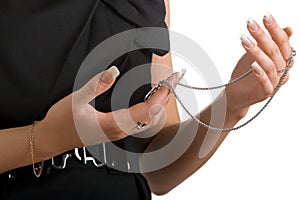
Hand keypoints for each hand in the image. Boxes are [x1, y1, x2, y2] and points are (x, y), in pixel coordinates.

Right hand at [36, 66, 182, 148]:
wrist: (52, 139)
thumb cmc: (62, 122)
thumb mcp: (76, 99)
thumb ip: (96, 84)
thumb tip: (114, 70)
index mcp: (113, 124)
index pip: (147, 109)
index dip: (162, 94)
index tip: (172, 79)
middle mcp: (121, 131)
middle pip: (153, 115)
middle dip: (166, 96)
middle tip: (174, 78)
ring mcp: (119, 132)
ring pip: (148, 120)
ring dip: (160, 103)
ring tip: (166, 86)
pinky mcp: (117, 130)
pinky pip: (140, 121)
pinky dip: (151, 109)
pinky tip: (151, 99)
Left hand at [225, 13, 293, 117]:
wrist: (236, 94)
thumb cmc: (246, 73)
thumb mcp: (257, 54)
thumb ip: (271, 43)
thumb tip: (288, 29)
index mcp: (282, 59)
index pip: (282, 41)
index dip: (274, 28)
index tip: (265, 16)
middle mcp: (282, 70)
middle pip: (276, 51)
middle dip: (263, 36)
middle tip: (250, 24)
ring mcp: (275, 83)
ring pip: (270, 65)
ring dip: (257, 51)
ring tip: (244, 41)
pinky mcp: (265, 93)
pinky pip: (266, 84)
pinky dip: (260, 74)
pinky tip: (252, 65)